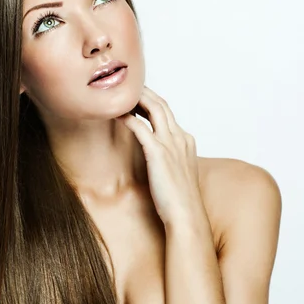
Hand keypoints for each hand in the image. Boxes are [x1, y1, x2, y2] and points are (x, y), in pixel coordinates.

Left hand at [115, 85, 201, 226]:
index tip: (138, 98)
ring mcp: (171, 144)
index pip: (168, 113)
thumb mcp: (177, 174)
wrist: (186, 216)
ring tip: (120, 95)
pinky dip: (129, 118)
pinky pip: (141, 128)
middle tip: (127, 88)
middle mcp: (181, 138)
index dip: (152, 102)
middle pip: (162, 105)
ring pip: (154, 109)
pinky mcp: (158, 154)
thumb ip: (170, 161)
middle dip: (145, 93)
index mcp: (186, 141)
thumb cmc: (180, 201)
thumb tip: (158, 159)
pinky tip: (117, 115)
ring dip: (137, 99)